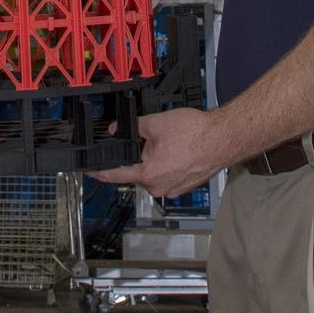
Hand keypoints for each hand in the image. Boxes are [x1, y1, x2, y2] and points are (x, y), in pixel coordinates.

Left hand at [91, 107, 224, 197]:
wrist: (223, 138)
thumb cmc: (195, 133)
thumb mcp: (156, 123)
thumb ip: (131, 127)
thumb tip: (116, 129)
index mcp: (148, 175)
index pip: (114, 175)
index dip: (99, 170)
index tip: (90, 170)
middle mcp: (159, 187)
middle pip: (136, 171)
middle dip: (138, 154)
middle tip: (151, 137)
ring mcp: (172, 189)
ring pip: (153, 172)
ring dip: (154, 158)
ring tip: (170, 141)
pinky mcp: (184, 186)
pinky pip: (167, 174)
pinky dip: (167, 163)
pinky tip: (178, 149)